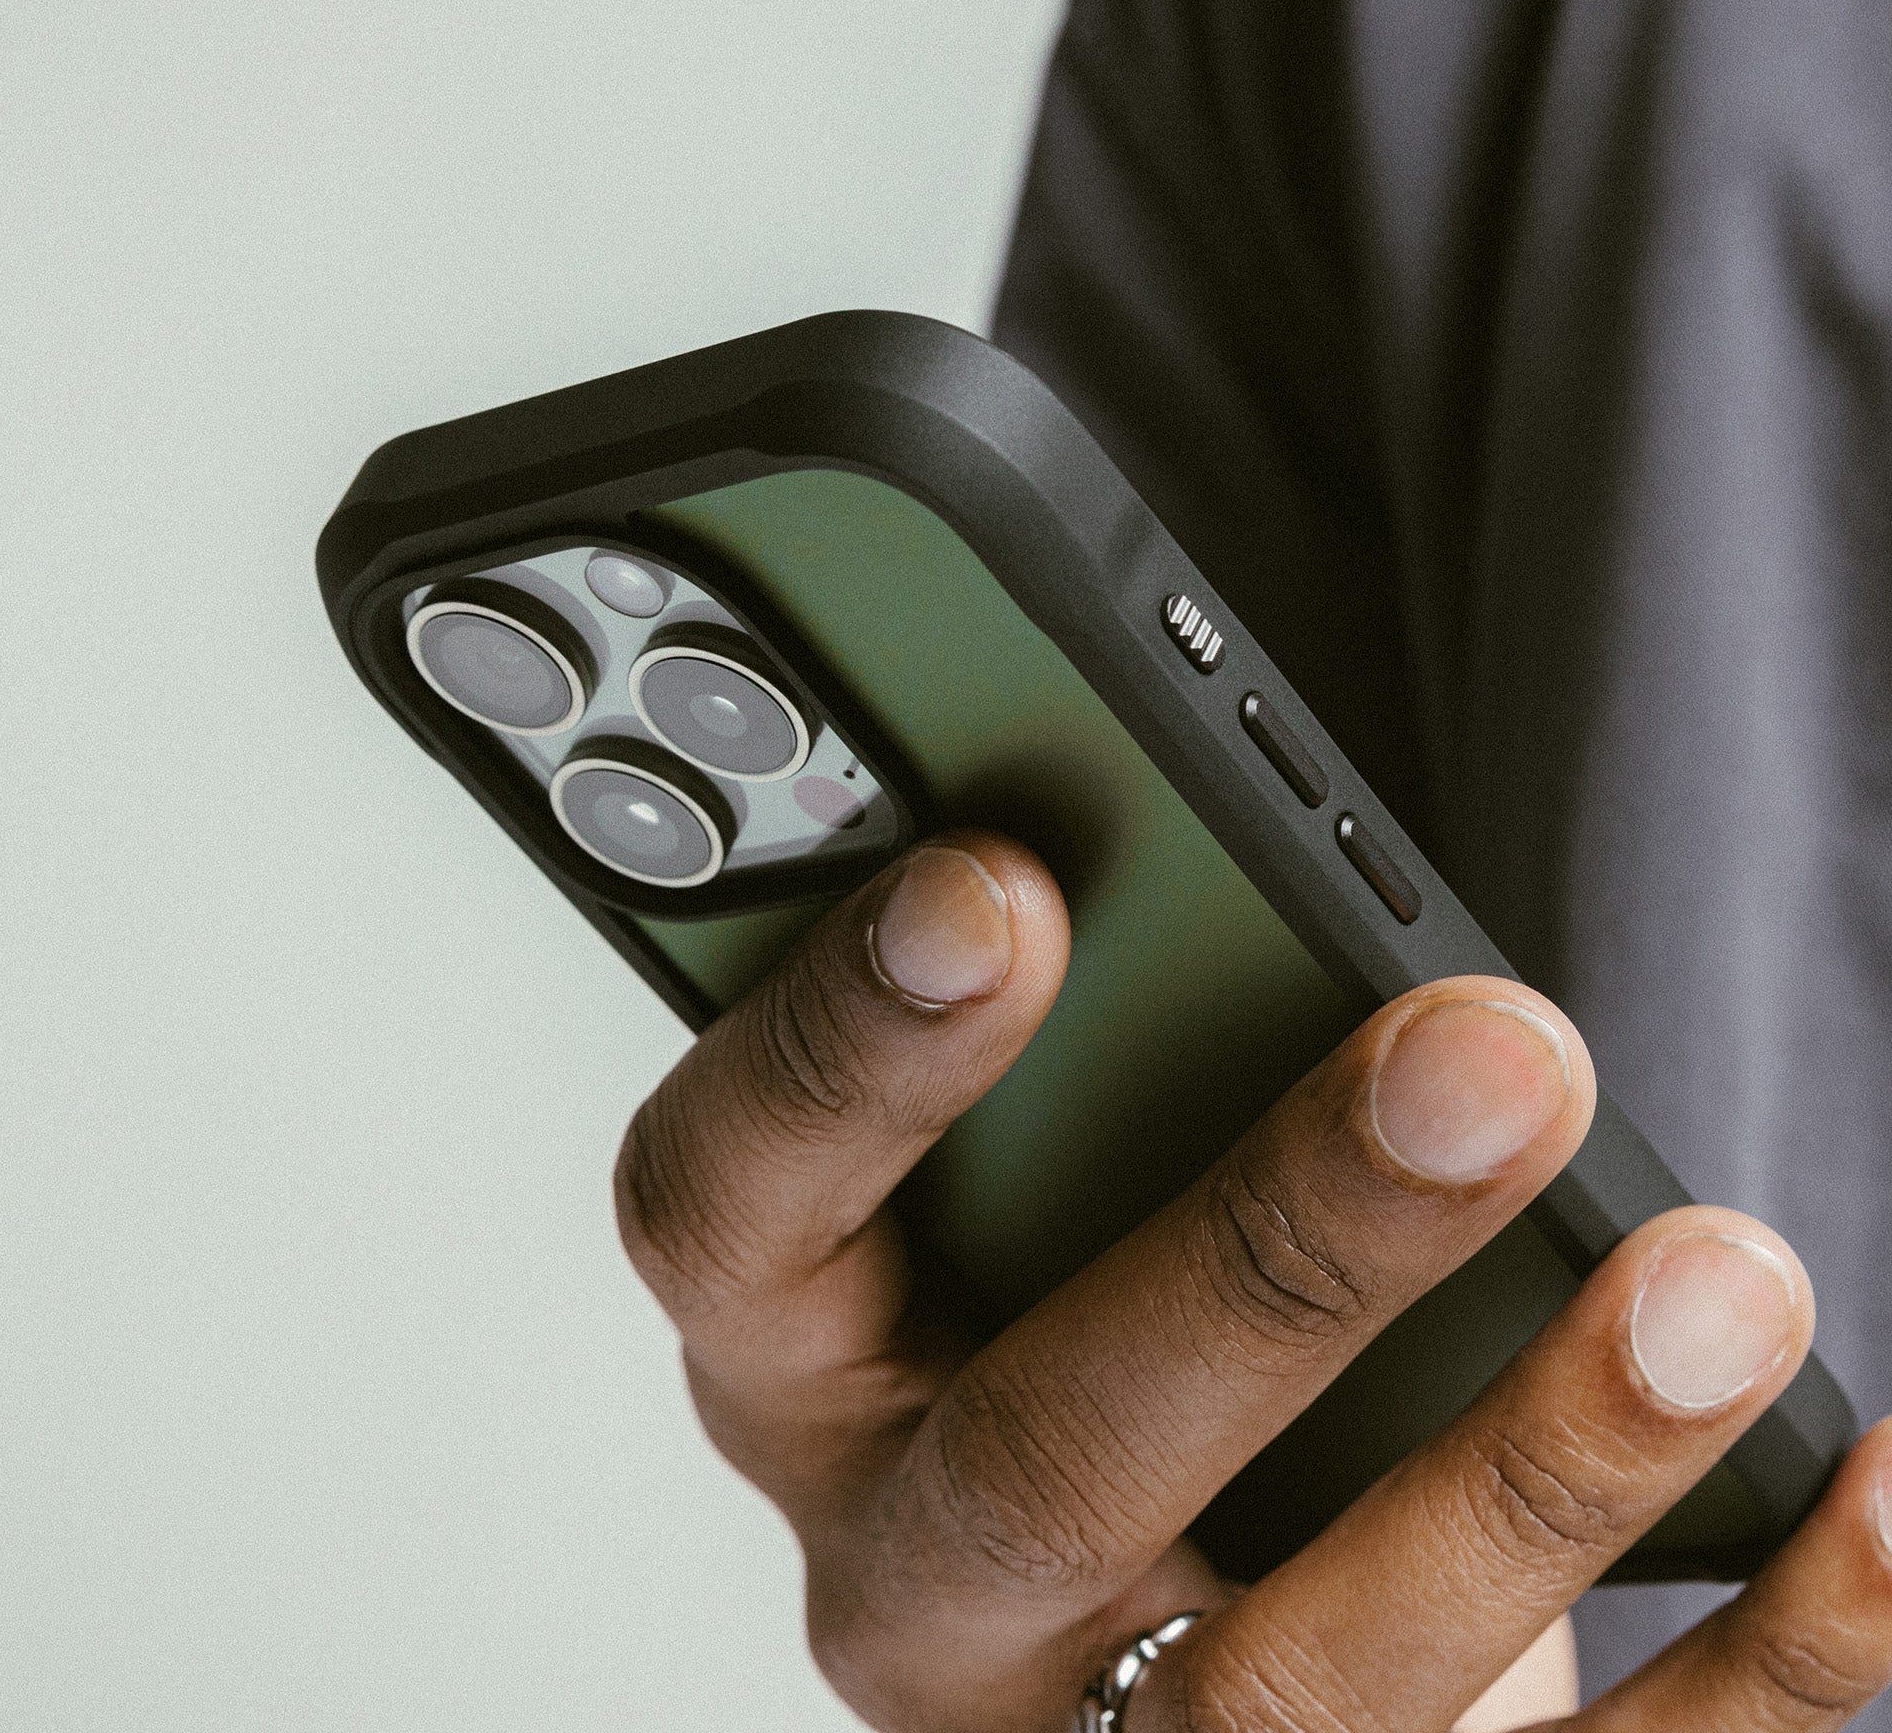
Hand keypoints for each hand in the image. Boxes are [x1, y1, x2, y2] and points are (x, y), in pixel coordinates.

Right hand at [613, 834, 1891, 1729]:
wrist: (1143, 1617)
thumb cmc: (1068, 1300)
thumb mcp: (1013, 1168)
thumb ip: (1073, 1036)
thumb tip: (1219, 852)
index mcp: (802, 1356)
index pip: (725, 1212)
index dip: (839, 1059)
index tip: (999, 887)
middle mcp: (916, 1575)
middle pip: (1043, 1456)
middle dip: (1274, 1253)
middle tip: (1487, 1049)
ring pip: (1291, 1681)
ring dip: (1529, 1470)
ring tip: (1717, 1276)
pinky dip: (1750, 1656)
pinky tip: (1873, 1490)